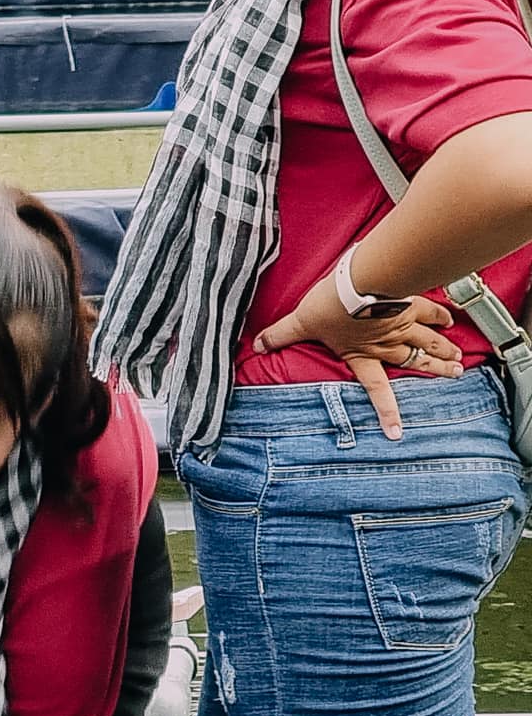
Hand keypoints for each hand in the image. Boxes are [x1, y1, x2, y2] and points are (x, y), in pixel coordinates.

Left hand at [253, 273, 461, 438]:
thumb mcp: (300, 321)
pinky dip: (442, 316)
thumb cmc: (332, 305)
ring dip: (444, 351)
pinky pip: (431, 312)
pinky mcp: (412, 304)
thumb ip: (280, 335)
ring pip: (429, 341)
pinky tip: (451, 320)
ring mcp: (404, 325)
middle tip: (453, 375)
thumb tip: (256, 346)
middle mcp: (388, 344)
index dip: (386, 412)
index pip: (376, 389)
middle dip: (436, 370)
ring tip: (459, 360)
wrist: (362, 282)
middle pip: (415, 361)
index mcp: (362, 354)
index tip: (397, 433)